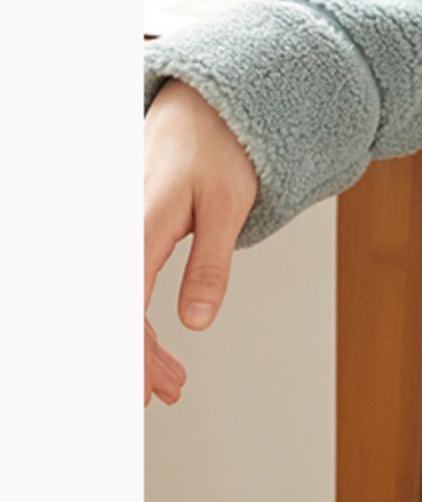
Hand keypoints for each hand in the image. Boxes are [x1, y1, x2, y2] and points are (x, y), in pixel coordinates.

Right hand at [144, 78, 258, 407]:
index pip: (125, 305)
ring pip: (115, 303)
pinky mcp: (121, 238)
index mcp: (140, 224)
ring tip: (173, 379)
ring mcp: (116, 234)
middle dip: (135, 361)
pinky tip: (156, 346)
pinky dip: (134, 323)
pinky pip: (119, 287)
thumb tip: (196, 321)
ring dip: (137, 347)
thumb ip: (210, 264)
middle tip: (170, 392)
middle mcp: (118, 231)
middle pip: (114, 311)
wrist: (202, 108)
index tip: (142, 391)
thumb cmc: (219, 150)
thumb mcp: (228, 207)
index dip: (131, 353)